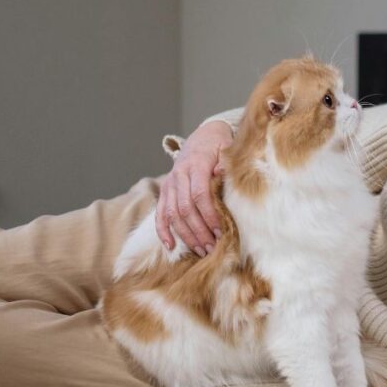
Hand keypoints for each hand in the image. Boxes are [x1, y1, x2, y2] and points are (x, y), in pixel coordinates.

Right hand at [156, 121, 232, 255]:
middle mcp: (179, 175)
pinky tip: (170, 246)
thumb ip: (225, 162)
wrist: (204, 136)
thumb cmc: (220, 146)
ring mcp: (170, 183)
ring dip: (186, 235)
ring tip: (201, 250)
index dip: (209, 215)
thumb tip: (221, 173)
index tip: (220, 231)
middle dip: (199, 231)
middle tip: (213, 248)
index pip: (200, 195)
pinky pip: (159, 213)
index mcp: (196, 165)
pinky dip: (163, 230)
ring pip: (172, 214)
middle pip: (185, 208)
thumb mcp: (228, 149)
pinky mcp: (165, 190)